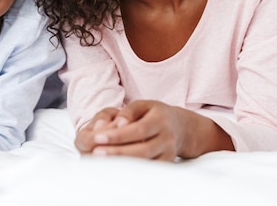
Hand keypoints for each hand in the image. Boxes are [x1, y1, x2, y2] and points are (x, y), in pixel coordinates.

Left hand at [75, 100, 232, 160]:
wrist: (180, 128)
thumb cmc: (155, 114)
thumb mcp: (143, 105)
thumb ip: (129, 111)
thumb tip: (118, 123)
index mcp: (160, 120)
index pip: (139, 129)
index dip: (118, 135)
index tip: (98, 137)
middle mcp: (167, 138)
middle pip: (143, 150)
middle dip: (118, 152)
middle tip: (96, 153)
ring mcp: (168, 153)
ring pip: (146, 163)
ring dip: (123, 164)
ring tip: (102, 161)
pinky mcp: (166, 164)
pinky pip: (149, 170)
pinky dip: (133, 171)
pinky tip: (116, 168)